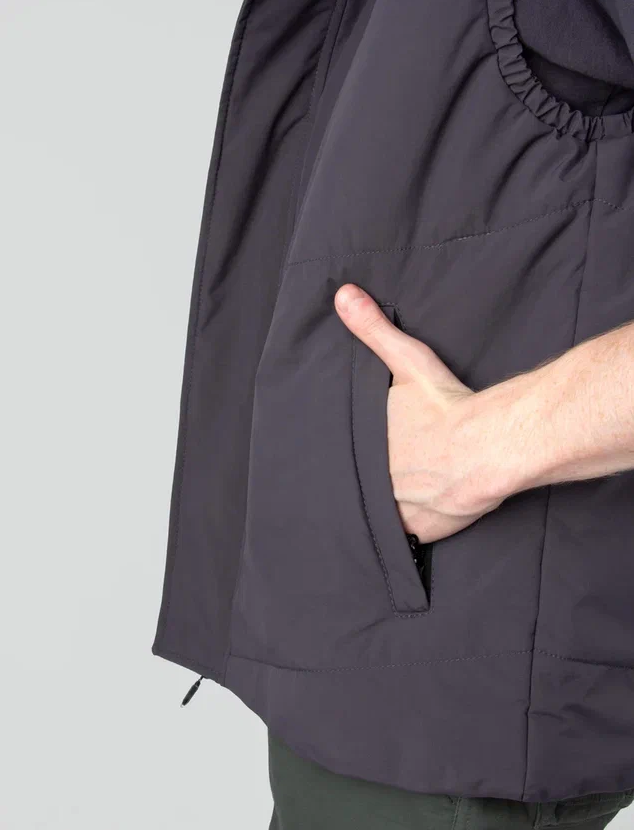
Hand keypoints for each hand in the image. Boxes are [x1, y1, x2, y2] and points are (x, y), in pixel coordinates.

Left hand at [334, 284, 505, 543]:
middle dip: (368, 482)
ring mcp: (395, 510)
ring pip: (383, 511)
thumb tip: (342, 295)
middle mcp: (374, 482)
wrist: (488, 447)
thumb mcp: (406, 362)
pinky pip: (409, 534)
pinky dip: (412, 527)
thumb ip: (373, 330)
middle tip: (381, 476)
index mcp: (364, 446)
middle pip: (362, 486)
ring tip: (394, 500)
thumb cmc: (447, 405)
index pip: (346, 457)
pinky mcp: (420, 531)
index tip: (350, 458)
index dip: (349, 457)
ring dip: (388, 506)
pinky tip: (415, 521)